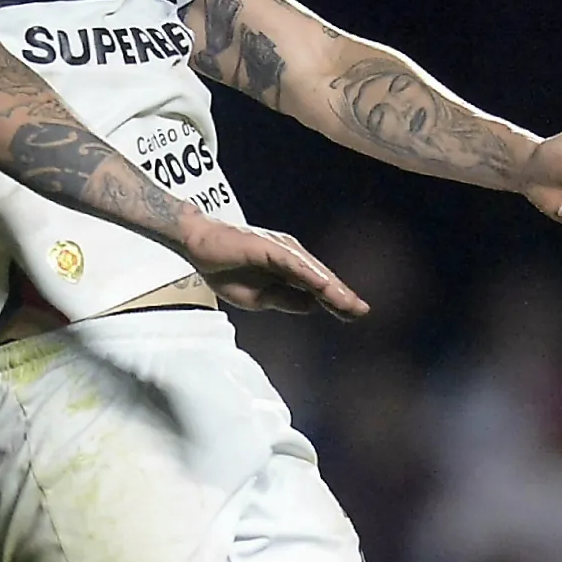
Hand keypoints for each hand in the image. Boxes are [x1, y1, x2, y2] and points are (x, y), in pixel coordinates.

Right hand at [180, 213, 367, 319]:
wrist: (199, 245)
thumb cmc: (224, 268)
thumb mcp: (259, 297)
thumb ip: (286, 299)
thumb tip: (312, 305)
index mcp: (288, 268)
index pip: (317, 287)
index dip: (336, 301)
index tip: (355, 316)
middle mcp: (291, 256)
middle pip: (322, 279)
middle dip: (342, 297)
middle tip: (362, 312)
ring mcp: (282, 250)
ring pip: (314, 272)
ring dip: (333, 289)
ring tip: (350, 305)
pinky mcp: (271, 247)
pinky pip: (296, 265)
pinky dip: (311, 277)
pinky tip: (324, 288)